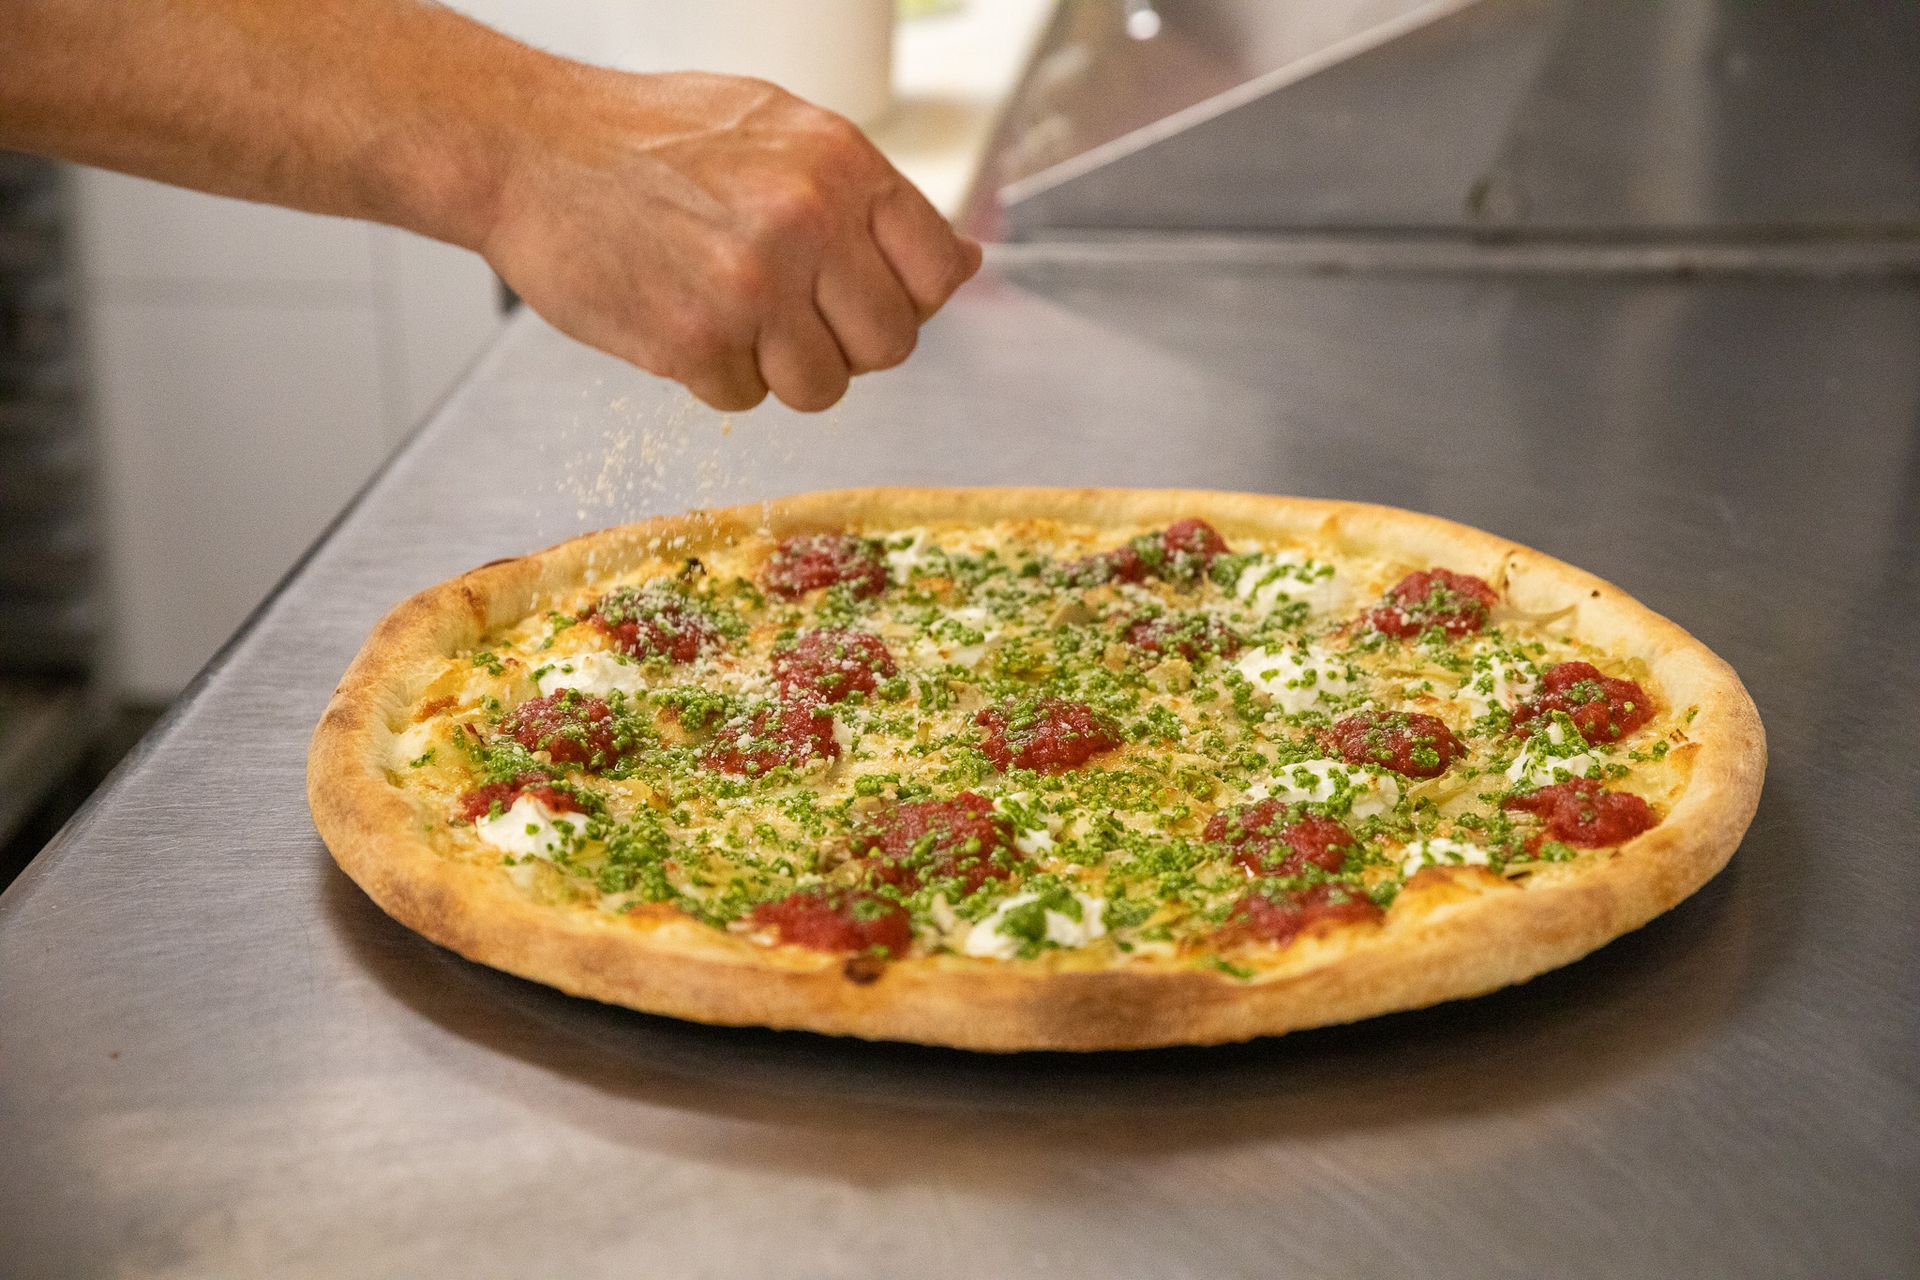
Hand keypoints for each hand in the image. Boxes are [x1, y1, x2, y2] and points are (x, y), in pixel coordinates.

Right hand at [477, 68, 982, 411]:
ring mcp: (752, 286)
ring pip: (821, 388)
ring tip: (730, 316)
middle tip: (790, 317)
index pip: (938, 273)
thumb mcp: (779, 131)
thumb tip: (966, 262)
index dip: (908, 301)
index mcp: (841, 163)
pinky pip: (742, 400)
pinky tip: (678, 317)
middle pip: (889, 346)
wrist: (527, 148)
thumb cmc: (651, 139)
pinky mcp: (694, 342)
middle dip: (846, 347)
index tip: (864, 298)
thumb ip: (869, 199)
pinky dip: (713, 376)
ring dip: (780, 370)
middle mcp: (808, 222)